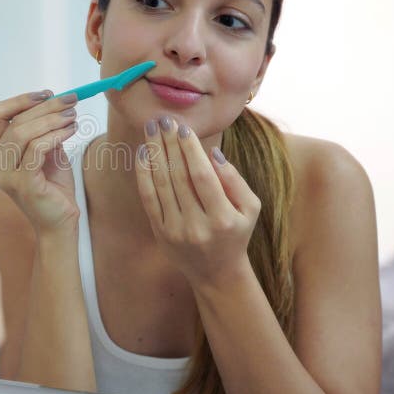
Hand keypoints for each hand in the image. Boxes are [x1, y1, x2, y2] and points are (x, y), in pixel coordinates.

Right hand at [0, 91, 79, 233]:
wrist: (60, 222)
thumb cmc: (53, 187)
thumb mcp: (47, 150)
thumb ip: (43, 129)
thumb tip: (52, 99)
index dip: (20, 100)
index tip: (47, 94)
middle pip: (14, 121)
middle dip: (45, 106)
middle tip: (71, 100)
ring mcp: (6, 176)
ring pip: (23, 133)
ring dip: (52, 119)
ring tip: (73, 116)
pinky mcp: (23, 184)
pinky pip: (36, 149)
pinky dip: (55, 135)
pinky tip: (71, 131)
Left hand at [134, 116, 261, 286]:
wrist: (216, 273)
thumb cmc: (236, 232)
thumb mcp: (250, 208)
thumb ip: (234, 180)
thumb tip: (212, 153)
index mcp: (223, 219)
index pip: (202, 176)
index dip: (190, 149)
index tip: (183, 127)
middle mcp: (196, 226)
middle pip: (178, 177)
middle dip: (169, 144)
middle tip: (164, 120)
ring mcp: (175, 231)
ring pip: (161, 184)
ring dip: (154, 153)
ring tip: (151, 129)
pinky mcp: (159, 232)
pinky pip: (148, 198)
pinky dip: (143, 174)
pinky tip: (143, 153)